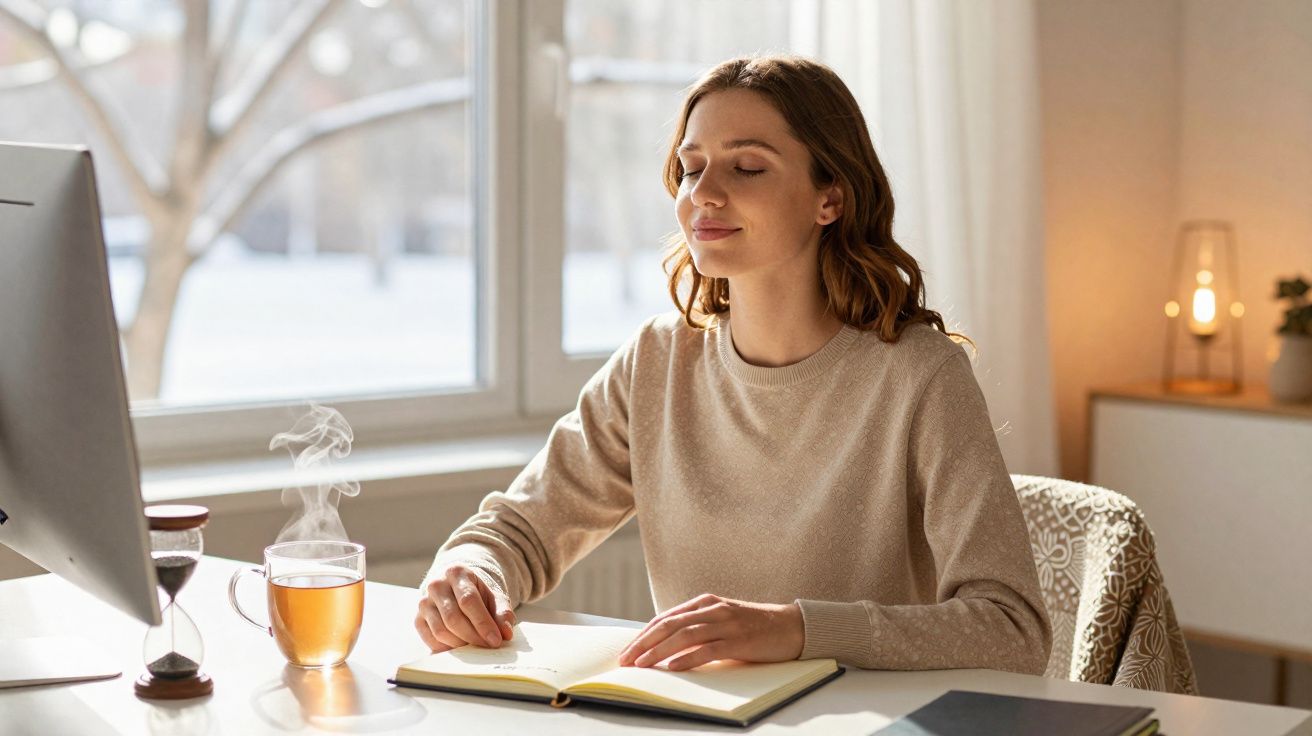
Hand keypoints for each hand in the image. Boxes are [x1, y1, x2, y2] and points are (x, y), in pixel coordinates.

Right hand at [414, 564, 514, 652]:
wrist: (454, 587)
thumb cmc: (476, 593)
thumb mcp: (493, 597)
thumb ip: (503, 612)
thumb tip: (506, 633)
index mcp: (457, 573)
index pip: (469, 601)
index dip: (483, 623)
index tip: (496, 640)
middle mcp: (436, 585)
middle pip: (453, 618)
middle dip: (473, 636)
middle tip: (488, 646)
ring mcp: (424, 602)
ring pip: (441, 631)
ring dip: (461, 644)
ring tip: (476, 647)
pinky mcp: (418, 618)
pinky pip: (431, 639)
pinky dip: (447, 648)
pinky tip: (461, 648)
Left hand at [617, 594, 803, 671]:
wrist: (791, 626)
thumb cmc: (753, 627)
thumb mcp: (721, 621)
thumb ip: (698, 627)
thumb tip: (666, 647)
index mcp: (704, 603)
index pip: (665, 619)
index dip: (643, 635)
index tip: (627, 651)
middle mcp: (712, 610)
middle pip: (669, 625)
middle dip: (643, 643)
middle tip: (625, 660)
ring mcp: (726, 624)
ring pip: (684, 636)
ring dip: (659, 651)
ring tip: (641, 665)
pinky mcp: (739, 640)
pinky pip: (708, 649)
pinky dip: (688, 658)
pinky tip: (673, 667)